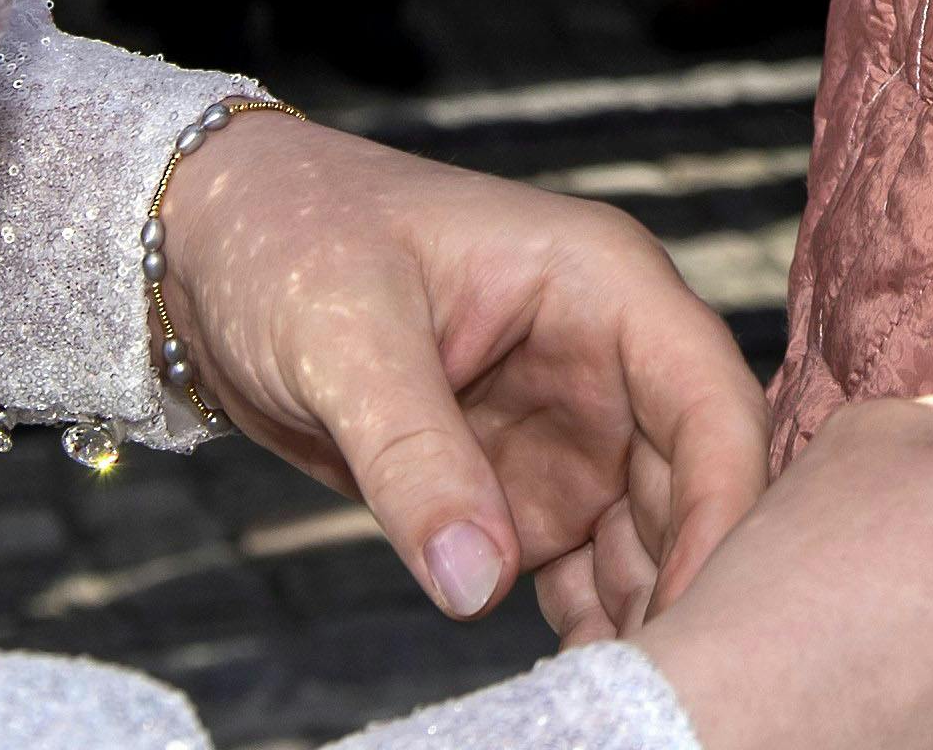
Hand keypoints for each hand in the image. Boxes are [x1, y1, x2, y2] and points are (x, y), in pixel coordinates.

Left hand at [156, 115, 768, 642]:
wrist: (208, 248)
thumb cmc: (288, 237)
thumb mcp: (342, 337)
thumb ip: (414, 458)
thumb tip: (478, 586)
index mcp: (600, 283)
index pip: (707, 397)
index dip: (724, 501)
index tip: (712, 609)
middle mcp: (607, 358)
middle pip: (690, 482)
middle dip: (687, 578)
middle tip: (663, 681)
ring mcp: (569, 429)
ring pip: (644, 539)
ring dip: (642, 614)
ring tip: (619, 695)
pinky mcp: (519, 485)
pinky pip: (578, 568)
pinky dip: (585, 625)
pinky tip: (576, 682)